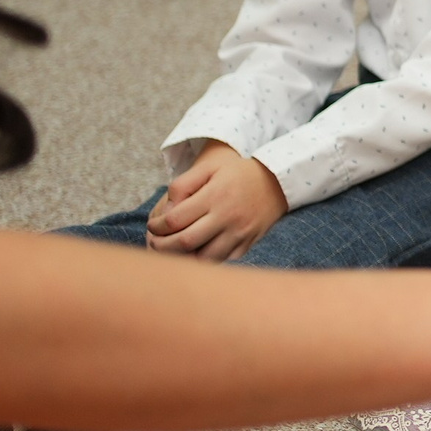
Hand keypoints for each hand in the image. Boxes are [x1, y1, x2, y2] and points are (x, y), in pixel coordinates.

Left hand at [147, 140, 286, 261]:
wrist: (278, 181)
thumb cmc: (238, 173)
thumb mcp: (210, 167)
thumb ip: (183, 184)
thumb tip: (166, 211)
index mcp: (215, 196)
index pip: (175, 220)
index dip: (157, 226)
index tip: (153, 226)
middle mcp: (227, 217)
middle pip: (185, 242)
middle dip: (162, 246)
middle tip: (155, 242)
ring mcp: (239, 233)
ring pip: (203, 258)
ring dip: (182, 259)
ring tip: (172, 252)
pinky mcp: (247, 244)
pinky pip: (222, 261)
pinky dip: (205, 262)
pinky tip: (195, 254)